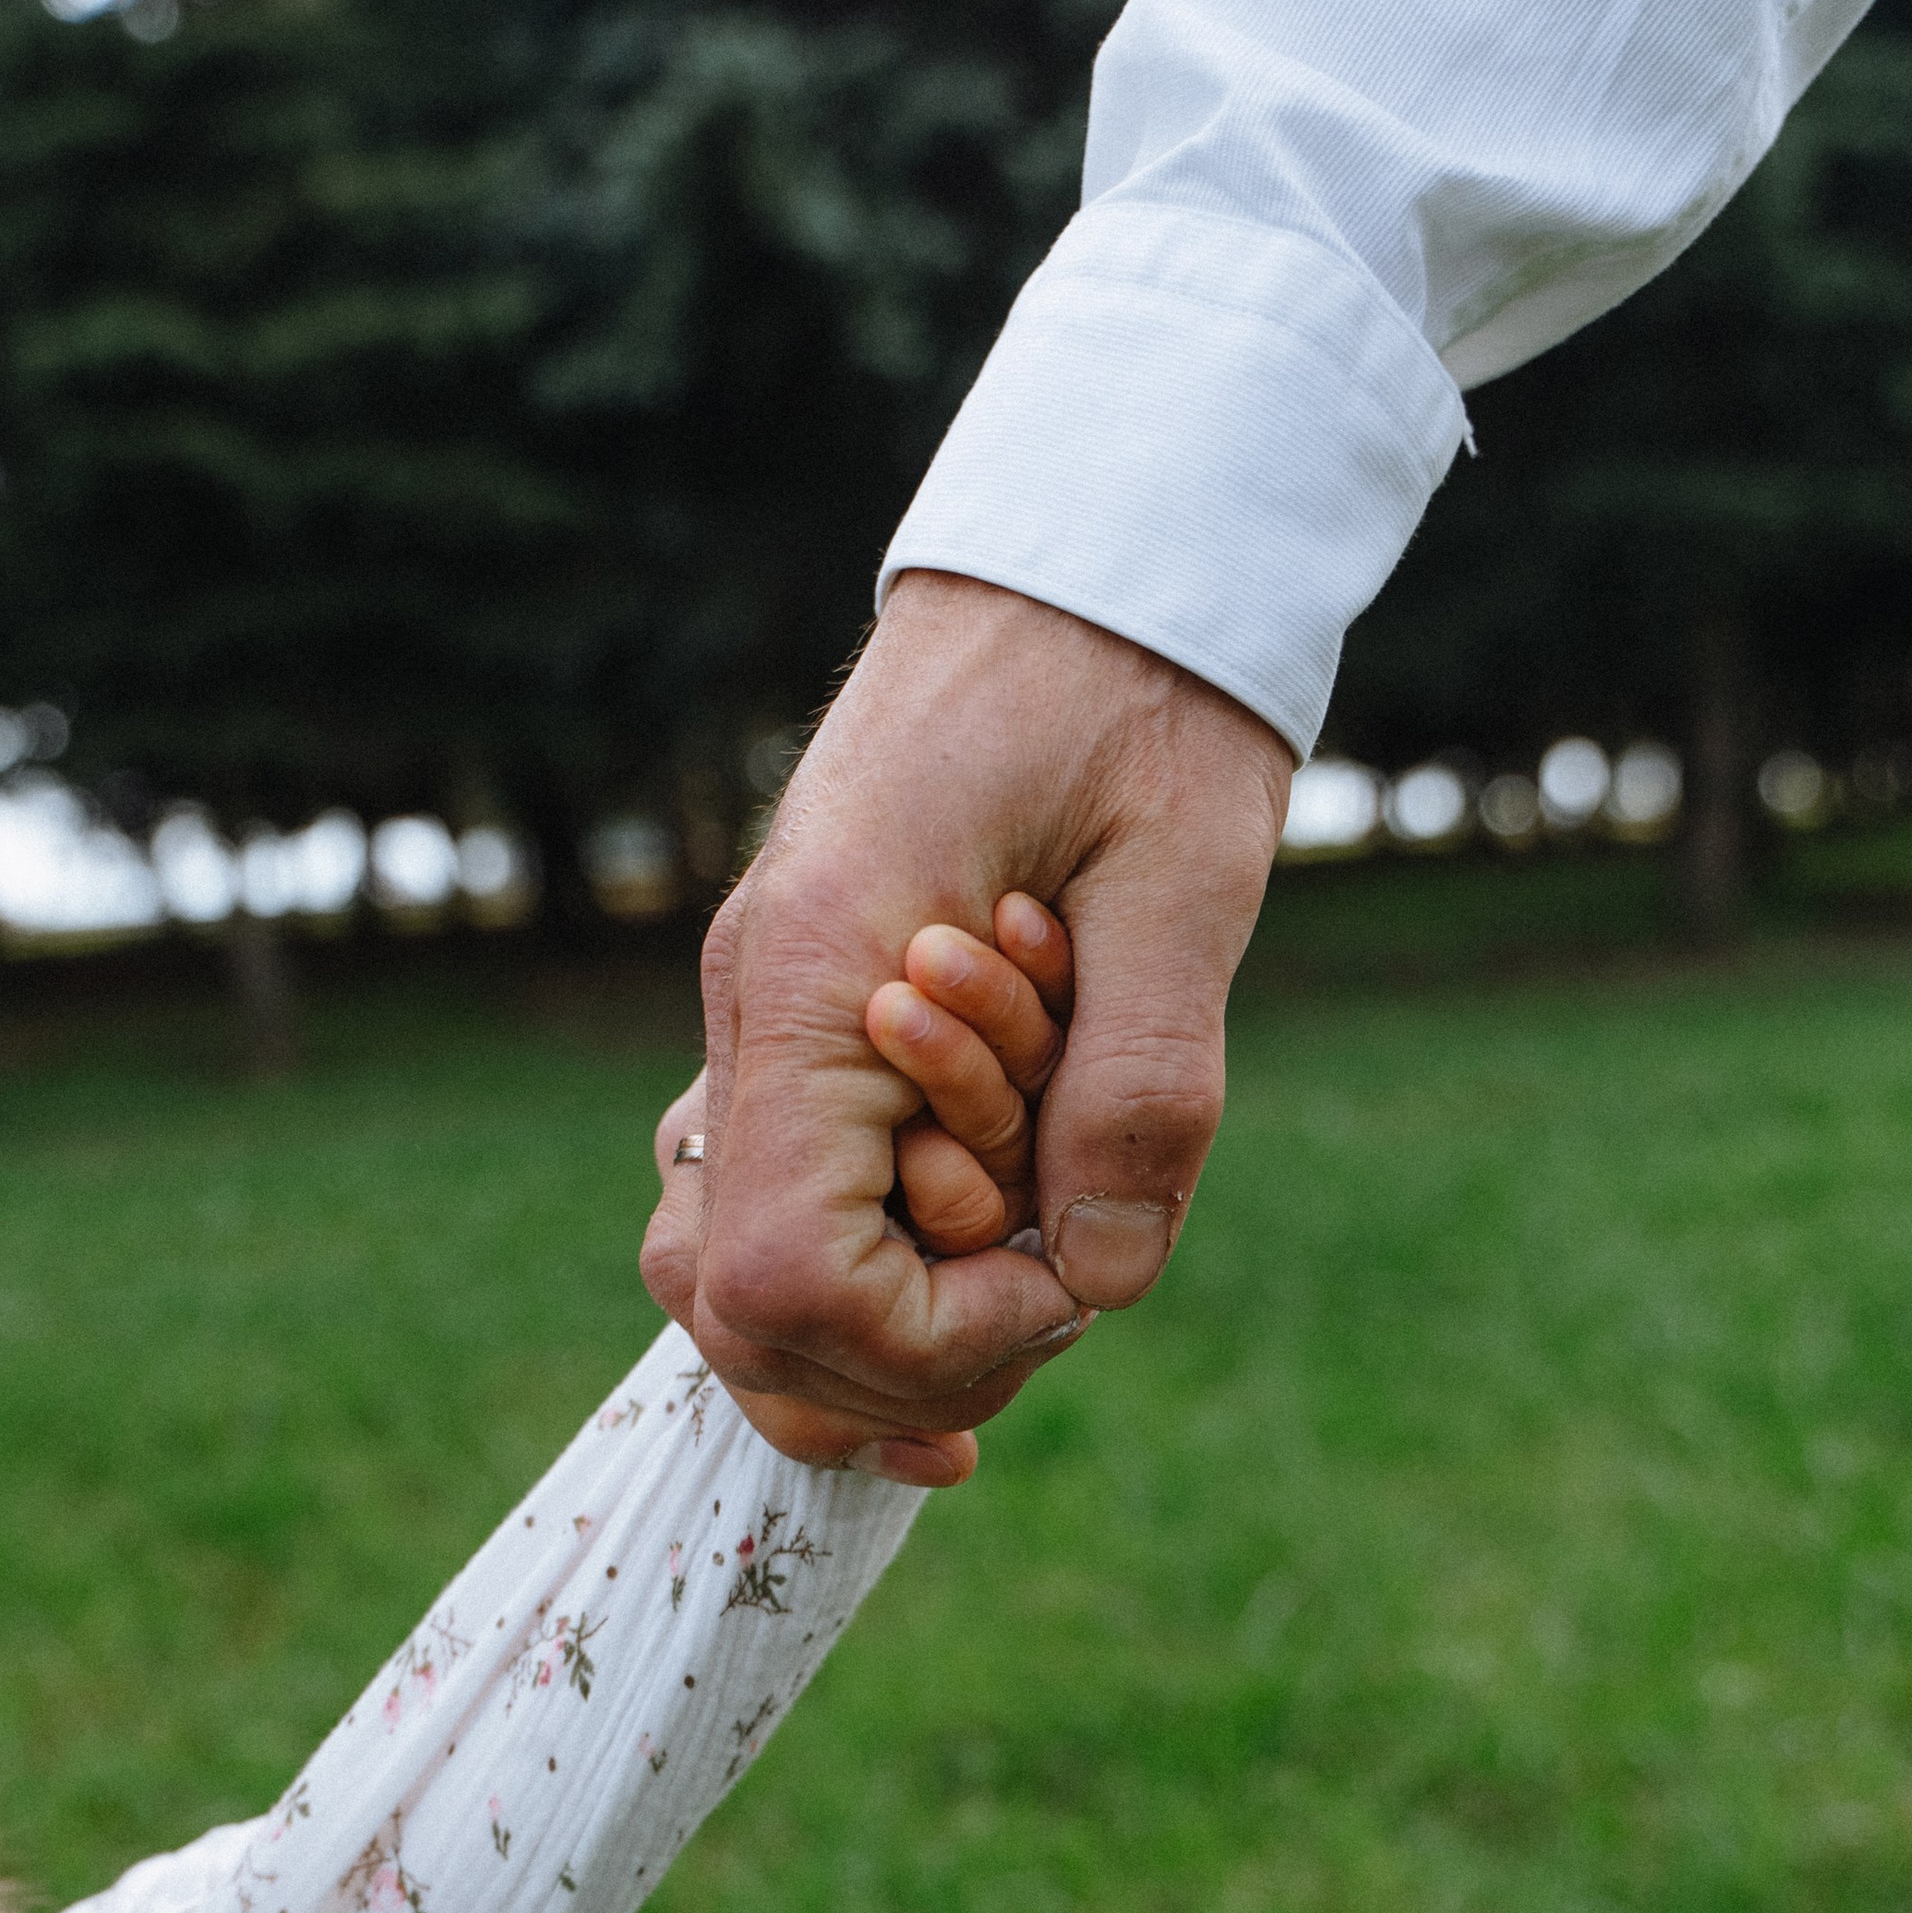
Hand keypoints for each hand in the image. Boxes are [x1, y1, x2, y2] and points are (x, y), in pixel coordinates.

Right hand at [641, 570, 1291, 1436]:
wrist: (1084, 552)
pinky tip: (972, 1279)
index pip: (788, 1274)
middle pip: (729, 1305)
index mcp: (821, 967)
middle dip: (901, 1360)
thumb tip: (1099, 1279)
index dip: (926, 1341)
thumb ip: (1139, 1083)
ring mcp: (756, 1011)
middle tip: (1058, 1303)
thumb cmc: (1142, 682)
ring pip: (722, 1270)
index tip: (1064, 1292)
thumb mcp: (1189, 876)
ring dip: (872, 1331)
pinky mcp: (794, 1015)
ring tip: (1020, 1307)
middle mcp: (753, 1003)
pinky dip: (856, 1275)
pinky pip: (767, 1198)